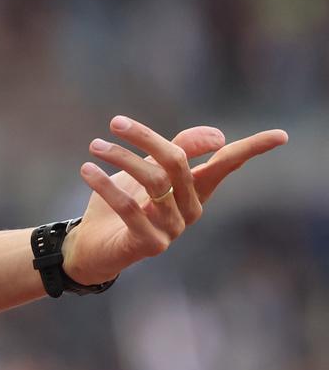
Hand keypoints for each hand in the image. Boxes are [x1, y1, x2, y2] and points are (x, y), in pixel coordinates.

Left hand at [64, 115, 287, 284]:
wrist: (91, 246)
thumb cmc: (123, 204)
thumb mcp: (148, 172)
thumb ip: (177, 150)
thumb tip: (218, 135)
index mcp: (196, 189)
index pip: (228, 164)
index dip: (254, 149)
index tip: (282, 135)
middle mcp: (191, 209)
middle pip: (176, 162)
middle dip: (146, 138)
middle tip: (116, 122)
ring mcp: (173, 229)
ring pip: (152, 181)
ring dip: (120, 158)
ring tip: (94, 146)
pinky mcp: (150, 244)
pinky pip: (129, 207)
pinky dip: (105, 184)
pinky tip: (87, 170)